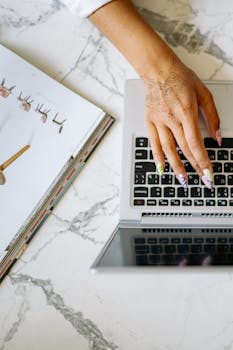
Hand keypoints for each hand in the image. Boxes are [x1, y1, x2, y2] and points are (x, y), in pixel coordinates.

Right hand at [143, 56, 220, 187]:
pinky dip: (158, 157)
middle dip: (194, 167)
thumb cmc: (180, 78)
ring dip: (177, 167)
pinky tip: (162, 168)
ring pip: (168, 149)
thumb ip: (212, 117)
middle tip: (202, 180)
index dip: (202, 160)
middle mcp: (171, 119)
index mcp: (186, 112)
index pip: (195, 143)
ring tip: (183, 180)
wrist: (158, 70)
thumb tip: (218, 137)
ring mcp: (159, 121)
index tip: (208, 172)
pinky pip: (154, 142)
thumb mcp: (204, 93)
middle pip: (184, 149)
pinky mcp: (150, 121)